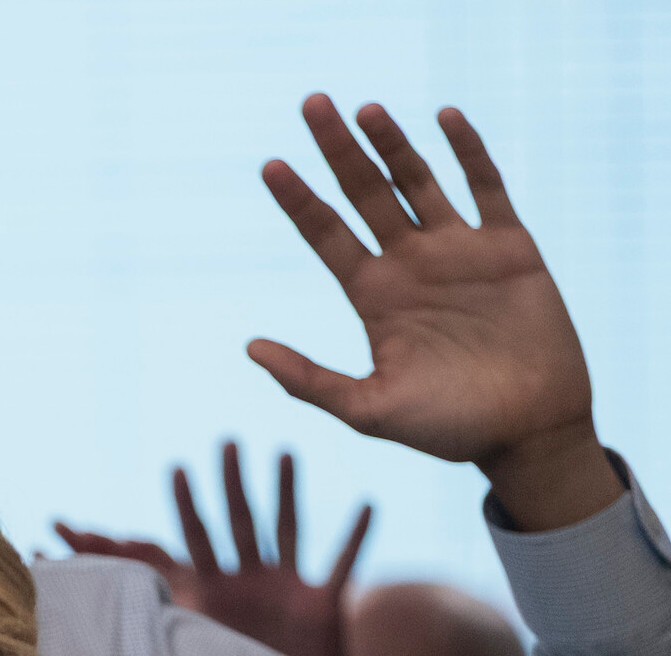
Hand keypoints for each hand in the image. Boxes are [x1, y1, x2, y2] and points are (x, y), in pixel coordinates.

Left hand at [57, 442, 370, 655]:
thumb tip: (107, 621)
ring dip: (287, 493)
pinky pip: (341, 566)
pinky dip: (356, 537)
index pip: (188, 542)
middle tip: (225, 442)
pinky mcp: (321, 606)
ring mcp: (285, 589)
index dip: (180, 507)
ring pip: (286, 530)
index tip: (174, 469)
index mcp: (210, 592)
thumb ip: (156, 623)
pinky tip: (366, 504)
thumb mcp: (187, 651)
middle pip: (237, 522)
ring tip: (284, 454)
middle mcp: (247, 582)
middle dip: (230, 484)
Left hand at [253, 98, 615, 529]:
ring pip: (419, 181)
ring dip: (394, 144)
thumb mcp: (367, 410)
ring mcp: (458, 252)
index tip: (270, 165)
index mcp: (373, 295)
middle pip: (365, 193)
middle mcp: (410, 264)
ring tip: (366, 109)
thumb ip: (309, 381)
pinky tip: (445, 118)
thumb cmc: (447, 428)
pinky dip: (468, 152)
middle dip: (338, 151)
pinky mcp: (509, 248)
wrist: (527, 430)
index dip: (299, 199)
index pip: (325, 234)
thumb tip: (249, 348)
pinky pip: (487, 188)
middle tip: (311, 104)